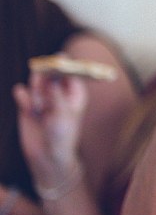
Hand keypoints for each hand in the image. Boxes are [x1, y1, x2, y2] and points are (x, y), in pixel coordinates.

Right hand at [12, 70, 87, 184]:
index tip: (59, 57)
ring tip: (36, 99)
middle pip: (51, 75)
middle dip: (46, 73)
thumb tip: (53, 78)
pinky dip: (22, 96)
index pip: (71, 74)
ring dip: (35, 87)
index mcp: (74, 94)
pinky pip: (23, 96)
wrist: (48, 157)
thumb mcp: (63, 115)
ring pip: (36, 84)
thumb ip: (57, 96)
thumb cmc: (63, 136)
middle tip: (42, 70)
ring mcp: (43, 100)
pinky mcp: (28, 108)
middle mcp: (58, 94)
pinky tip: (24, 101)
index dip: (66, 65)